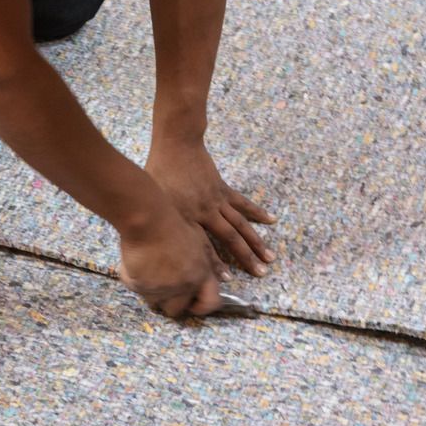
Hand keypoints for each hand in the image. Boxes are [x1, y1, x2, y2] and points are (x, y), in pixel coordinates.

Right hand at [118, 202, 221, 317]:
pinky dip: (137, 282)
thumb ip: (212, 262)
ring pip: (156, 302)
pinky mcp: (139, 287)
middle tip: (166, 287)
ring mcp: (160, 289)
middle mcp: (182, 286)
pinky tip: (138, 265)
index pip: (210, 303)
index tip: (193, 304)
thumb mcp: (200, 241)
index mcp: (201, 275)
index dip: (202, 307)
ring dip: (154, 292)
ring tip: (150, 272)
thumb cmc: (174, 224)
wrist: (148, 220)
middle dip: (172, 302)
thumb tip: (227, 278)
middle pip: (177, 310)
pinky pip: (138, 291)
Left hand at [145, 139, 275, 277]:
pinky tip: (271, 220)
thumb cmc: (159, 173)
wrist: (176, 146)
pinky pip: (242, 204)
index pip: (202, 246)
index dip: (213, 264)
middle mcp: (205, 212)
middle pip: (229, 238)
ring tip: (269, 257)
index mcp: (186, 218)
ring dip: (256, 241)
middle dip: (245, 257)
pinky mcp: (223, 189)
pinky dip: (256, 212)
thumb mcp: (155, 200)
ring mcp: (216, 200)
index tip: (225, 279)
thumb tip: (157, 243)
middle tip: (260, 273)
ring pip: (240, 224)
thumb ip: (161, 222)